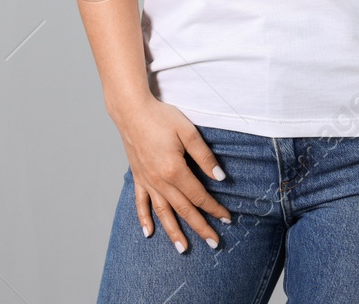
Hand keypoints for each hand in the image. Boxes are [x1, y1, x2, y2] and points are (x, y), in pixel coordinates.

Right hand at [109, 96, 233, 252]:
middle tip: (214, 243)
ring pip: (162, 212)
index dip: (214, 208)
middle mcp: (159, 180)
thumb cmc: (161, 117)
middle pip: (183, 209)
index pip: (198, 196)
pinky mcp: (137, 177)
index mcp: (174, 170)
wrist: (131, 110)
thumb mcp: (188, 132)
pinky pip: (140, 203)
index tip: (226, 218)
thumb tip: (220, 178)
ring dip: (173, 232)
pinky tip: (149, 232)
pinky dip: (144, 219)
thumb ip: (205, 157)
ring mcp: (146, 181)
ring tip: (183, 249)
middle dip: (200, 227)